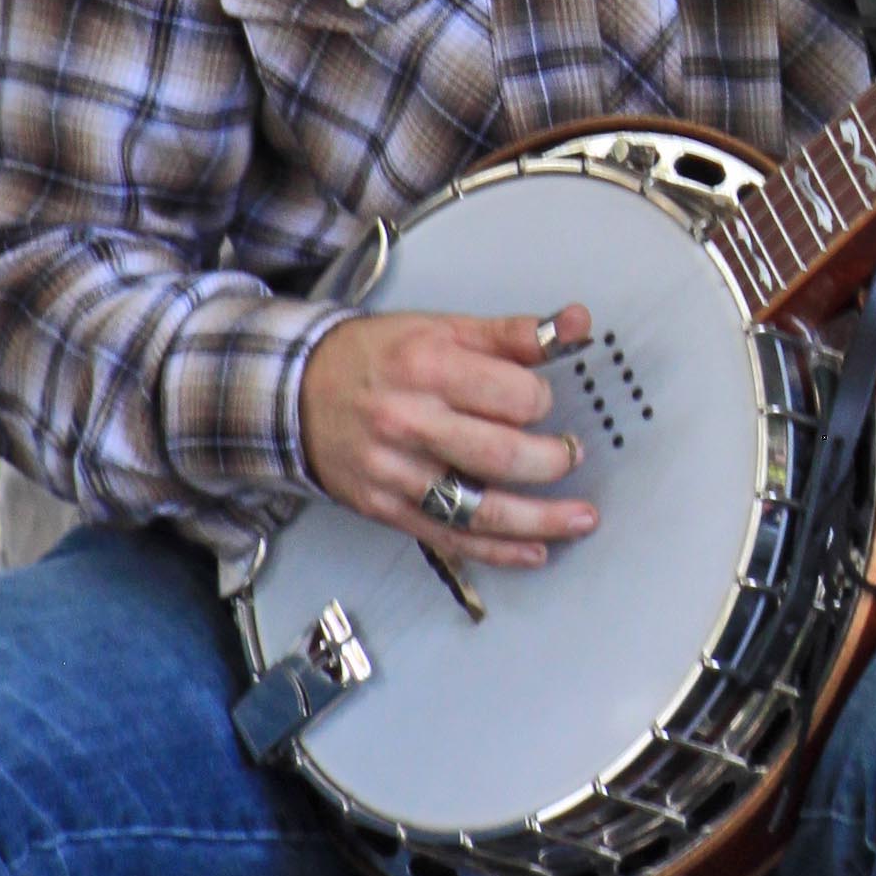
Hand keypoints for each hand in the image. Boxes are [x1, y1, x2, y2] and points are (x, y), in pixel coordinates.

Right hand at [299, 303, 597, 570]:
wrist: (294, 393)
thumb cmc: (374, 358)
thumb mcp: (442, 328)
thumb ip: (514, 333)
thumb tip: (577, 324)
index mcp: (427, 367)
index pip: (512, 395)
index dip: (540, 401)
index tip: (540, 402)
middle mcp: (409, 421)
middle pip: (501, 455)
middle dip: (551, 460)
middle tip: (569, 453)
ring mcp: (396, 472)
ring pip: (481, 509)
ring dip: (541, 520)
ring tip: (581, 518)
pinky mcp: (387, 508)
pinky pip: (451, 538)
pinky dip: (498, 551)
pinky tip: (533, 550)